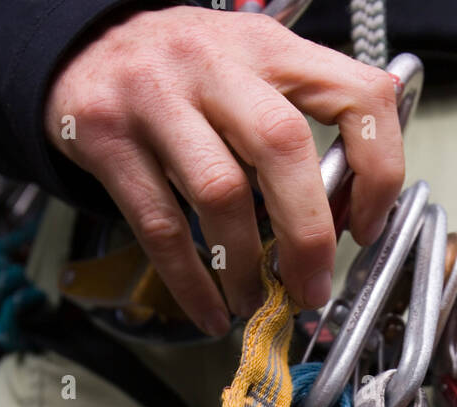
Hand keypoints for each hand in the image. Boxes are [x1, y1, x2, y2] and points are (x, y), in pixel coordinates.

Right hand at [44, 9, 404, 331]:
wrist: (80, 45)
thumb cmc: (183, 74)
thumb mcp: (252, 71)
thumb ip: (301, 126)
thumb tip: (342, 220)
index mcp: (270, 47)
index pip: (354, 96)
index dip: (376, 170)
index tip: (366, 226)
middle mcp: (215, 64)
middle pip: (283, 147)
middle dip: (308, 233)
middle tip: (312, 286)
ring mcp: (156, 97)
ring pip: (220, 191)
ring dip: (247, 266)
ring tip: (255, 301)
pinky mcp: (107, 138)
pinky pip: (161, 226)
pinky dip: (192, 282)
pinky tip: (210, 310)